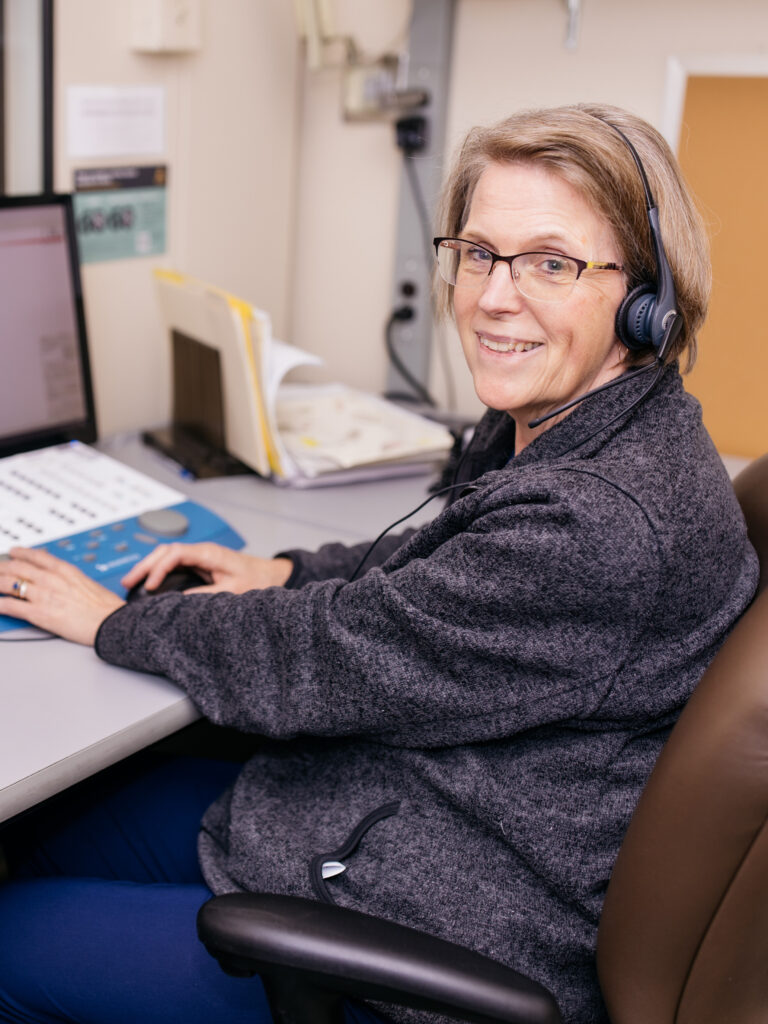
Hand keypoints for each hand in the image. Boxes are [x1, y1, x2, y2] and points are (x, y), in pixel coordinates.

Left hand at [0, 548, 125, 645]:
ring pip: (9, 584)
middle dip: (2, 567)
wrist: (111, 622)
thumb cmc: (106, 607)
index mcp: (65, 570)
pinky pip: (10, 606)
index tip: (14, 552)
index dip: (21, 553)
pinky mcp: (39, 613)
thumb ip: (71, 579)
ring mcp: (43, 595)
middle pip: (17, 567)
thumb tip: (66, 580)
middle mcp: (51, 579)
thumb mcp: (88, 583)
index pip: (36, 556)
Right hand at [120, 543, 292, 594]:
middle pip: (165, 551)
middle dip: (144, 565)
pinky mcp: (199, 563)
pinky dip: (157, 570)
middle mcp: (201, 551)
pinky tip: (147, 581)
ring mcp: (199, 556)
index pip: (175, 553)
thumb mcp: (232, 591)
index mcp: (209, 553)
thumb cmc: (256, 580)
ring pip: (166, 555)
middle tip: (127, 582)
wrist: (270, 575)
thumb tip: (180, 601)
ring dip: (148, 566)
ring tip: (130, 582)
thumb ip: (206, 595)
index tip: (149, 586)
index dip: (159, 568)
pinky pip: (173, 563)